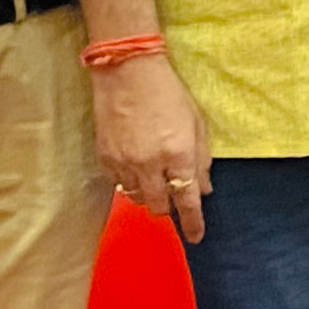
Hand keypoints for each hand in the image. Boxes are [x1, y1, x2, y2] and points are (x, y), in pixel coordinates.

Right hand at [96, 52, 213, 242]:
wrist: (127, 71)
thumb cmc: (168, 93)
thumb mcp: (197, 124)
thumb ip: (202, 160)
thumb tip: (204, 189)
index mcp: (178, 153)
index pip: (187, 200)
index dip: (193, 223)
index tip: (196, 237)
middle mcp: (150, 163)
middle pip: (159, 205)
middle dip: (168, 207)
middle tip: (173, 197)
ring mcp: (124, 161)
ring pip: (136, 198)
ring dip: (148, 196)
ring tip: (154, 180)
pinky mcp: (104, 156)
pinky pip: (118, 184)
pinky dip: (129, 184)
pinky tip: (135, 169)